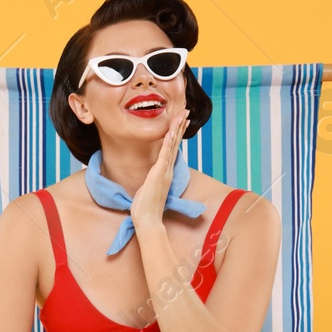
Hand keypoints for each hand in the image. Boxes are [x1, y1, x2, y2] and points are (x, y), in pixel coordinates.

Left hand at [129, 106, 189, 233]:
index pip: (172, 149)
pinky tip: (171, 131)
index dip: (176, 134)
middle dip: (180, 126)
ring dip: (177, 129)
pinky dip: (168, 143)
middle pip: (175, 143)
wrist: (147, 219)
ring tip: (182, 115)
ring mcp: (164, 171)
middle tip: (186, 112)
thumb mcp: (148, 189)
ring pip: (172, 146)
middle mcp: (167, 170)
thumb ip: (151, 181)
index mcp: (164, 172)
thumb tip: (149, 179)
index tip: (180, 121)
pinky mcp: (159, 174)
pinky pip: (165, 155)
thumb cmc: (146, 207)